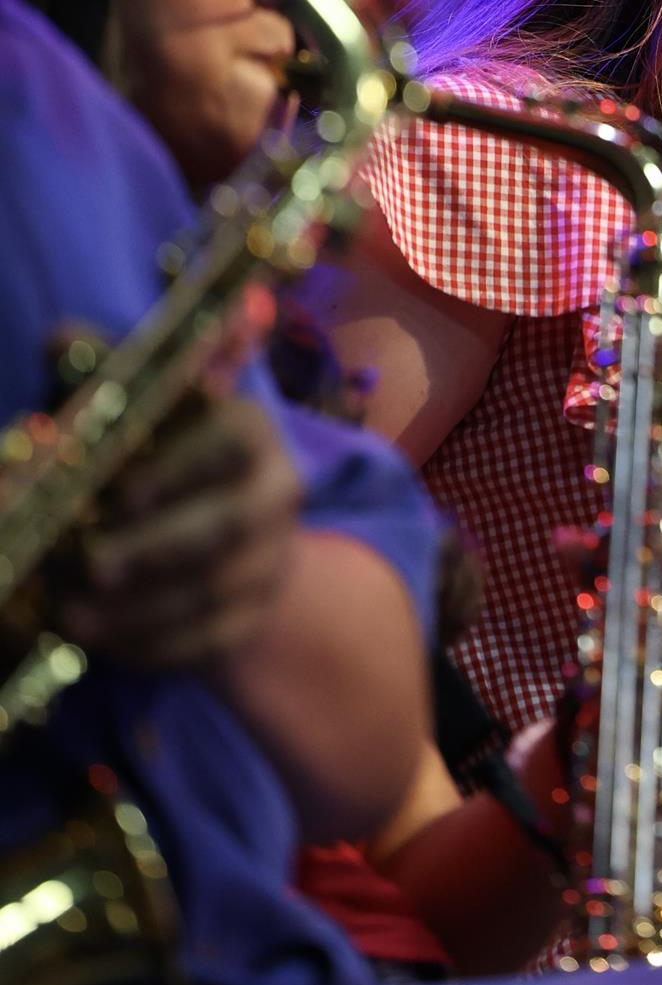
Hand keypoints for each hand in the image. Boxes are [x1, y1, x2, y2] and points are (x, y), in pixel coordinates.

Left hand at [63, 395, 303, 667]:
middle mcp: (277, 493)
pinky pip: (212, 639)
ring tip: (77, 617)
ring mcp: (273, 558)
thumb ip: (103, 380)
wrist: (225, 529)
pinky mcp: (256, 614)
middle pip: (230, 524)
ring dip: (143, 608)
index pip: (233, 442)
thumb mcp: (136, 411)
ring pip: (216, 588)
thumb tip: (60, 339)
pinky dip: (155, 645)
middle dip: (158, 549)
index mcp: (251, 432)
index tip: (123, 494)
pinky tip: (104, 644)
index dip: (182, 468)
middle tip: (92, 568)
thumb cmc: (162, 457)